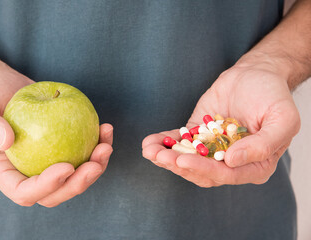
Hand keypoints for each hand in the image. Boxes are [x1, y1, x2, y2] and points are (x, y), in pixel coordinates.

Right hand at [0, 71, 112, 206]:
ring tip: (106, 145)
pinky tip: (105, 129)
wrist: (7, 87)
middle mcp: (28, 173)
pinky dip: (97, 145)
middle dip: (79, 183)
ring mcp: (47, 163)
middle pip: (56, 193)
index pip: (25, 191)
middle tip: (96, 163)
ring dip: (95, 166)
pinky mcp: (63, 149)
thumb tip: (6, 141)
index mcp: (4, 172)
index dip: (47, 186)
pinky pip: (83, 155)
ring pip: (75, 178)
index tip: (67, 166)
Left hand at [142, 61, 299, 186]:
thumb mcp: (282, 119)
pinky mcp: (198, 133)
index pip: (226, 175)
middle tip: (159, 156)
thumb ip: (264, 144)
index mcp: (254, 164)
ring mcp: (212, 148)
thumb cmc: (273, 95)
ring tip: (149, 150)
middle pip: (201, 171)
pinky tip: (150, 142)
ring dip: (167, 157)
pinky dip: (165, 143)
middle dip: (179, 165)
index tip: (183, 160)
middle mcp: (231, 161)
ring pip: (187, 159)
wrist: (256, 73)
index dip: (203, 169)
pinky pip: (180, 142)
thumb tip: (232, 162)